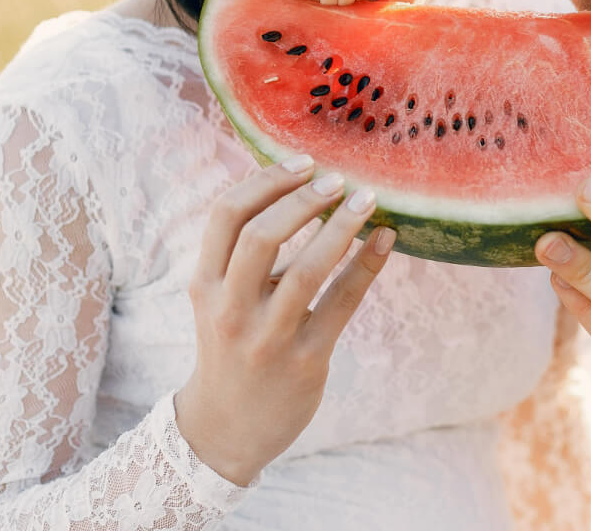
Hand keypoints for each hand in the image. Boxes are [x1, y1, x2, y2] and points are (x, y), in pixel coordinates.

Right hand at [174, 156, 394, 484]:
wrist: (226, 429)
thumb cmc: (230, 347)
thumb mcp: (218, 299)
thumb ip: (244, 255)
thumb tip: (295, 188)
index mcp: (205, 285)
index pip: (225, 216)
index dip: (265, 181)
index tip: (302, 162)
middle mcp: (231, 309)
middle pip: (260, 236)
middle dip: (302, 200)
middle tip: (338, 179)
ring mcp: (269, 337)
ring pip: (306, 270)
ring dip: (341, 227)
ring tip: (367, 200)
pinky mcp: (307, 360)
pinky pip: (342, 302)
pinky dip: (366, 265)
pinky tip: (385, 239)